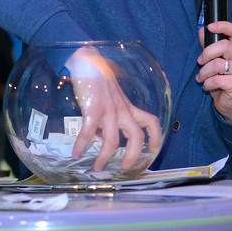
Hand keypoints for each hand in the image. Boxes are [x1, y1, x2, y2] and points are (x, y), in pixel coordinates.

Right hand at [65, 46, 163, 171]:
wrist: (88, 63)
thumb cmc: (99, 81)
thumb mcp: (111, 99)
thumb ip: (111, 117)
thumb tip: (101, 137)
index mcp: (129, 108)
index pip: (151, 121)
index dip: (156, 137)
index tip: (154, 150)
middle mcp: (123, 110)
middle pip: (137, 137)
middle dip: (132, 156)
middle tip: (125, 167)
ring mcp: (109, 111)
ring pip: (113, 141)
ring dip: (104, 158)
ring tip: (97, 167)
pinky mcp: (93, 109)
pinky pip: (89, 133)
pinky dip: (82, 145)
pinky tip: (75, 153)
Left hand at [197, 21, 231, 123]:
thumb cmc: (223, 81)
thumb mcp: (215, 62)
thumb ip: (210, 46)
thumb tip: (203, 31)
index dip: (222, 26)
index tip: (209, 27)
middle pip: (224, 45)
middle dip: (206, 53)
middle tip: (200, 62)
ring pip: (216, 64)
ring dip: (203, 72)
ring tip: (202, 78)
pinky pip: (216, 79)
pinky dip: (207, 84)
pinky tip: (207, 87)